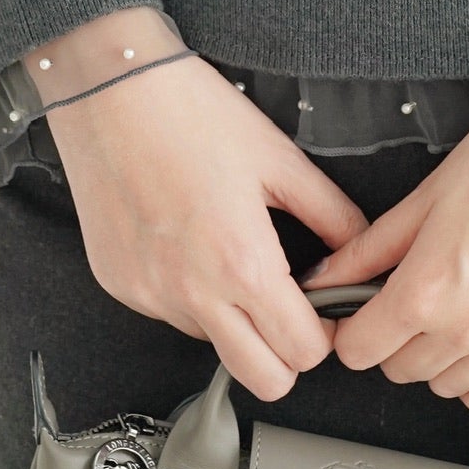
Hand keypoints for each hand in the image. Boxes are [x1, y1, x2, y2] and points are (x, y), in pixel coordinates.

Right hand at [35, 9, 367, 399]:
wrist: (108, 87)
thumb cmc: (191, 112)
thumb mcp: (280, 158)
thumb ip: (332, 214)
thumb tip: (360, 251)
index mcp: (241, 263)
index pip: (302, 353)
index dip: (325, 333)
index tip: (324, 307)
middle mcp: (191, 292)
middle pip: (263, 380)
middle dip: (287, 352)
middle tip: (291, 305)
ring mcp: (149, 294)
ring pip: (215, 346)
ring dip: (235, 322)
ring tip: (233, 257)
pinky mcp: (119, 285)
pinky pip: (171, 315)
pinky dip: (192, 297)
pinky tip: (191, 244)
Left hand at [302, 73, 468, 411]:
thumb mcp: (426, 196)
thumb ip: (370, 249)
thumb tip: (327, 277)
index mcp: (427, 287)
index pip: (361, 349)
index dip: (352, 329)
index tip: (358, 314)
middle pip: (401, 370)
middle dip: (393, 340)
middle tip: (407, 302)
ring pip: (449, 386)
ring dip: (437, 360)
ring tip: (450, 315)